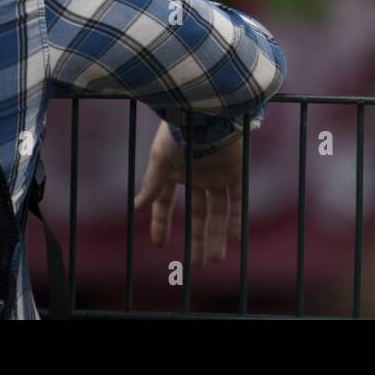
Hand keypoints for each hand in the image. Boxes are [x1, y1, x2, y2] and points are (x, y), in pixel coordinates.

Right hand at [133, 120, 242, 266]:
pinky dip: (236, 219)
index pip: (165, 203)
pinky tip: (234, 239)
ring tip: (214, 259)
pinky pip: (238, 200)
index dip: (161, 223)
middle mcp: (197, 175)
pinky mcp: (237, 171)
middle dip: (198, 239)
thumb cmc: (179, 131)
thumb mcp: (160, 159)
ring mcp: (218, 174)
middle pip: (198, 214)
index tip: (160, 245)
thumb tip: (135, 209)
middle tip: (197, 264)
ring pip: (218, 211)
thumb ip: (152, 184)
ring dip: (216, 235)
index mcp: (175, 171)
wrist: (208, 109)